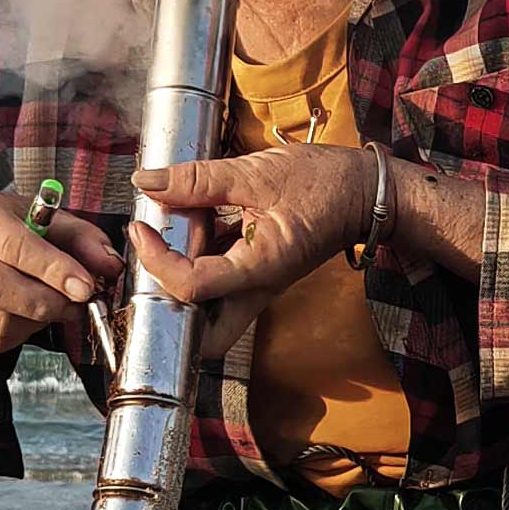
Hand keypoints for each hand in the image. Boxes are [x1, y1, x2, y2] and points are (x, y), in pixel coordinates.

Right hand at [0, 186, 122, 363]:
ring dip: (38, 320)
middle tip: (75, 303)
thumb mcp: (44, 220)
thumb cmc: (7, 230)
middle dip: (46, 302)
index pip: (12, 245)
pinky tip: (27, 314)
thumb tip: (111, 265)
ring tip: (53, 305)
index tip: (85, 286)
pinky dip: (21, 334)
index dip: (52, 269)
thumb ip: (82, 239)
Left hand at [129, 143, 377, 333]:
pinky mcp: (258, 274)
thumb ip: (198, 180)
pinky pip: (220, 283)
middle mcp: (257, 290)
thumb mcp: (256, 173)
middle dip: (168, 306)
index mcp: (259, 270)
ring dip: (181, 280)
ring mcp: (258, 286)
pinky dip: (200, 258)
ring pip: (208, 312)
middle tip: (153, 257)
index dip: (156, 260)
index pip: (192, 288)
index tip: (142, 227)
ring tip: (172, 231)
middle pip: (202, 335)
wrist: (367, 193)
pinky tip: (196, 222)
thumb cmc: (324, 183)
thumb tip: (148, 181)